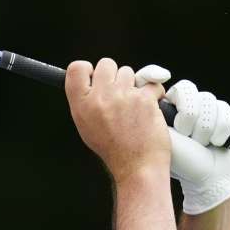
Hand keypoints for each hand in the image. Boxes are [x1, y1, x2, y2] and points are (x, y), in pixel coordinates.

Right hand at [65, 58, 171, 181]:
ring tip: (133, 105)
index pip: (76, 68)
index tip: (94, 76)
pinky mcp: (145, 98)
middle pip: (106, 64)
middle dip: (114, 75)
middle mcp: (99, 97)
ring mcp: (123, 96)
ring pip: (129, 72)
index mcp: (81, 104)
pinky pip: (152, 83)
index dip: (88, 69)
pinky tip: (149, 106)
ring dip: (133, 84)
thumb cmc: (113, 149)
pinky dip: (153, 93)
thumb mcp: (86, 126)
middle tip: (118, 92)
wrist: (136, 166)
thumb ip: (86, 101)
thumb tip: (92, 81)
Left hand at [134, 65, 229, 214]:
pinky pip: (223, 110)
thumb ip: (149, 112)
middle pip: (190, 91)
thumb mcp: (157, 135)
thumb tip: (147, 92)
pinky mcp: (221, 115)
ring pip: (208, 101)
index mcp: (165, 107)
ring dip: (204, 128)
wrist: (205, 177)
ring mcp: (203, 109)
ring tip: (198, 143)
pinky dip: (220, 129)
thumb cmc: (178, 160)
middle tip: (186, 136)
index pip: (173, 88)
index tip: (179, 122)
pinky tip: (213, 142)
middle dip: (190, 118)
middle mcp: (183, 105)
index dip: (178, 103)